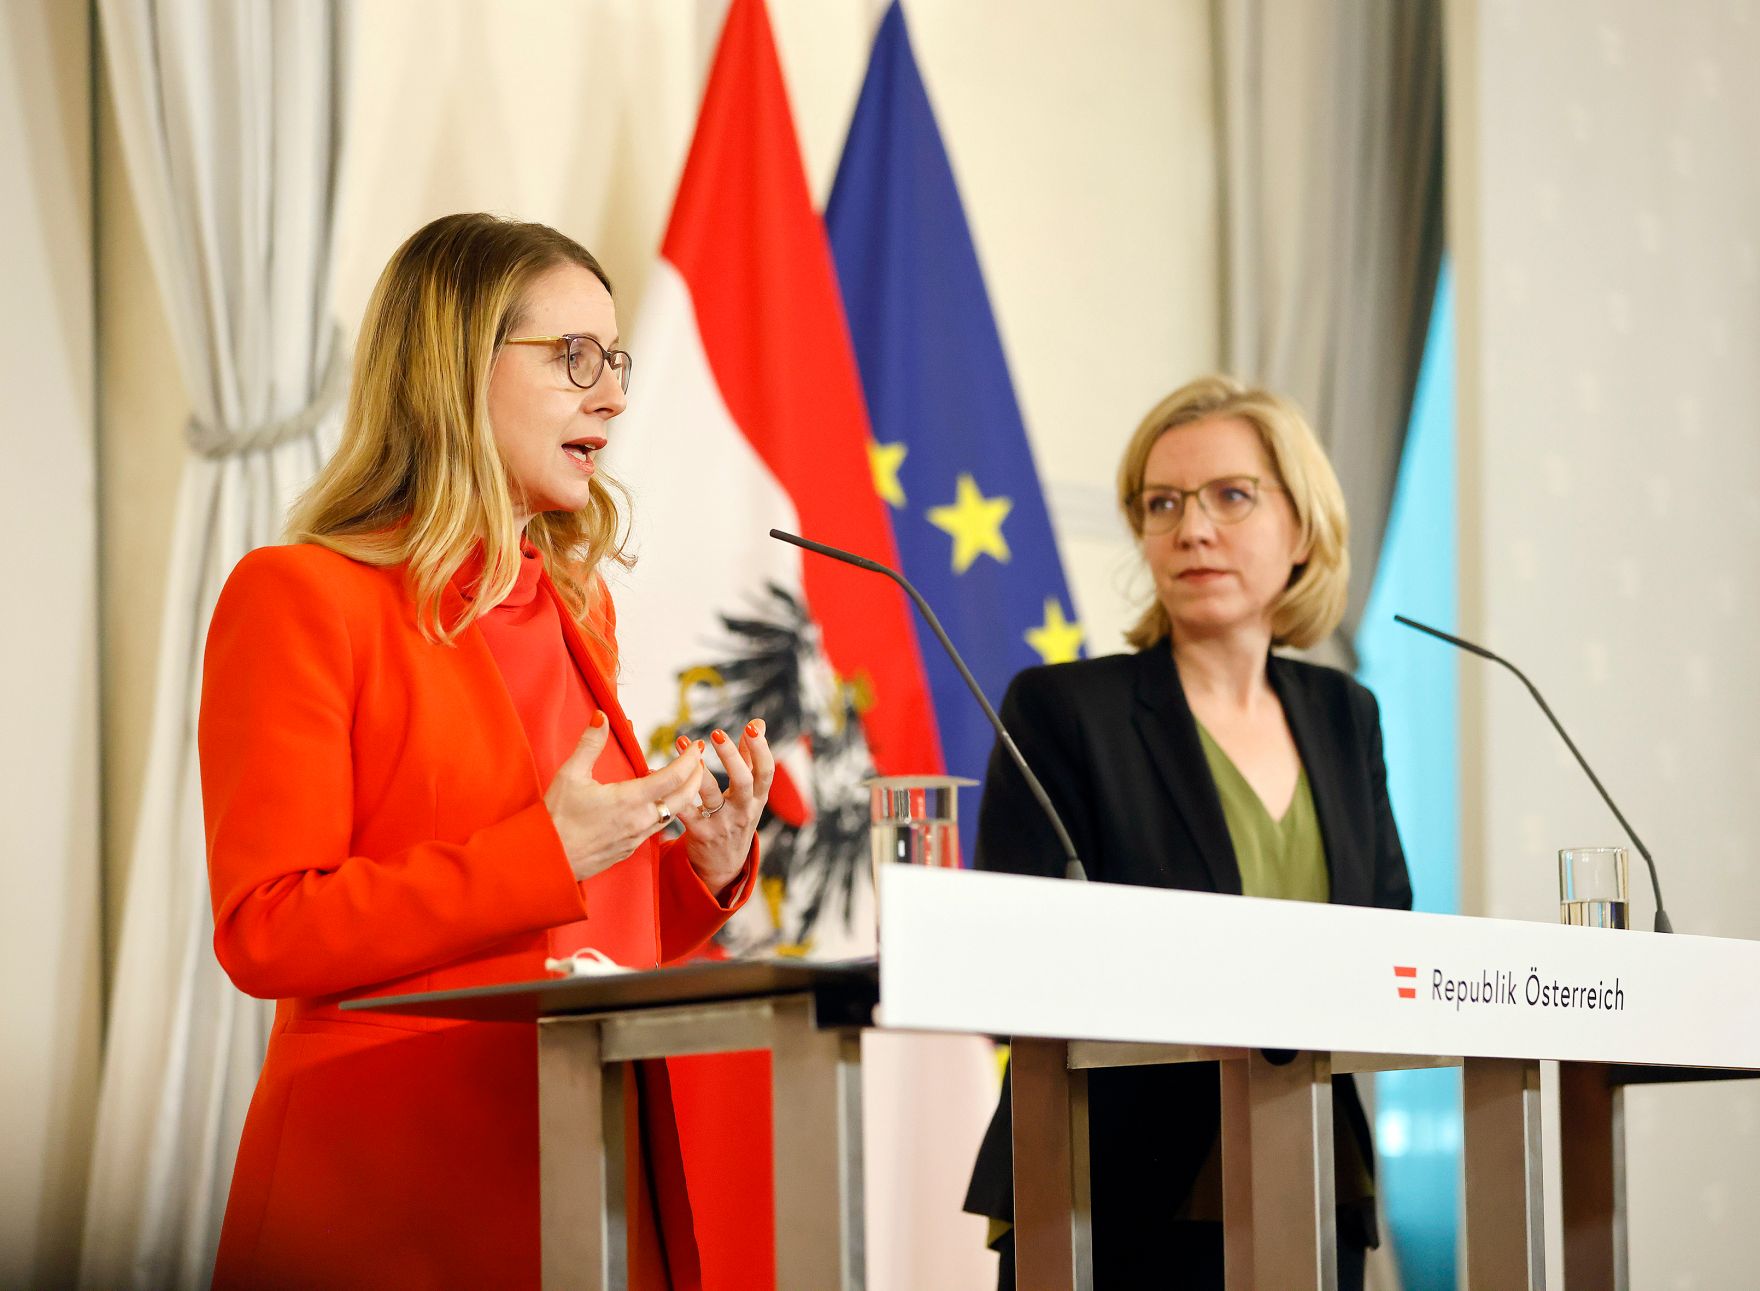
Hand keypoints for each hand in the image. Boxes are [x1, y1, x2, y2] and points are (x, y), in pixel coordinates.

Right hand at [544, 713, 705, 882]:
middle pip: (684, 797)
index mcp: (629, 800)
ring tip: (685, 777)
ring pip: (673, 814)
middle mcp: (640, 821)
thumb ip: (590, 744)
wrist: (548, 862)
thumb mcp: (570, 775)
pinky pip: (658, 827)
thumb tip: (601, 715)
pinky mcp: (630, 849)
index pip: (673, 777)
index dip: (689, 759)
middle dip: (696, 775)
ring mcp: (637, 838)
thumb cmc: (556, 818)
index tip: (697, 745)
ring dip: (684, 794)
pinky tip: (658, 801)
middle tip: (699, 759)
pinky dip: (666, 810)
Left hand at [678, 719, 774, 893]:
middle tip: (716, 733)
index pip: (766, 772)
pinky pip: (684, 810)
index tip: (751, 728)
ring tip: (682, 743)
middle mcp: (743, 810)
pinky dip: (670, 791)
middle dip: (731, 757)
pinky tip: (655, 771)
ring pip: (711, 796)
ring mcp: (722, 823)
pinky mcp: (700, 833)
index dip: (761, 749)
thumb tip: (757, 723)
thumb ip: (751, 757)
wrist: (725, 865)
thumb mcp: (751, 793)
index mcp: (757, 798)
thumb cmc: (737, 817)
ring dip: (697, 769)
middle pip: (743, 782)